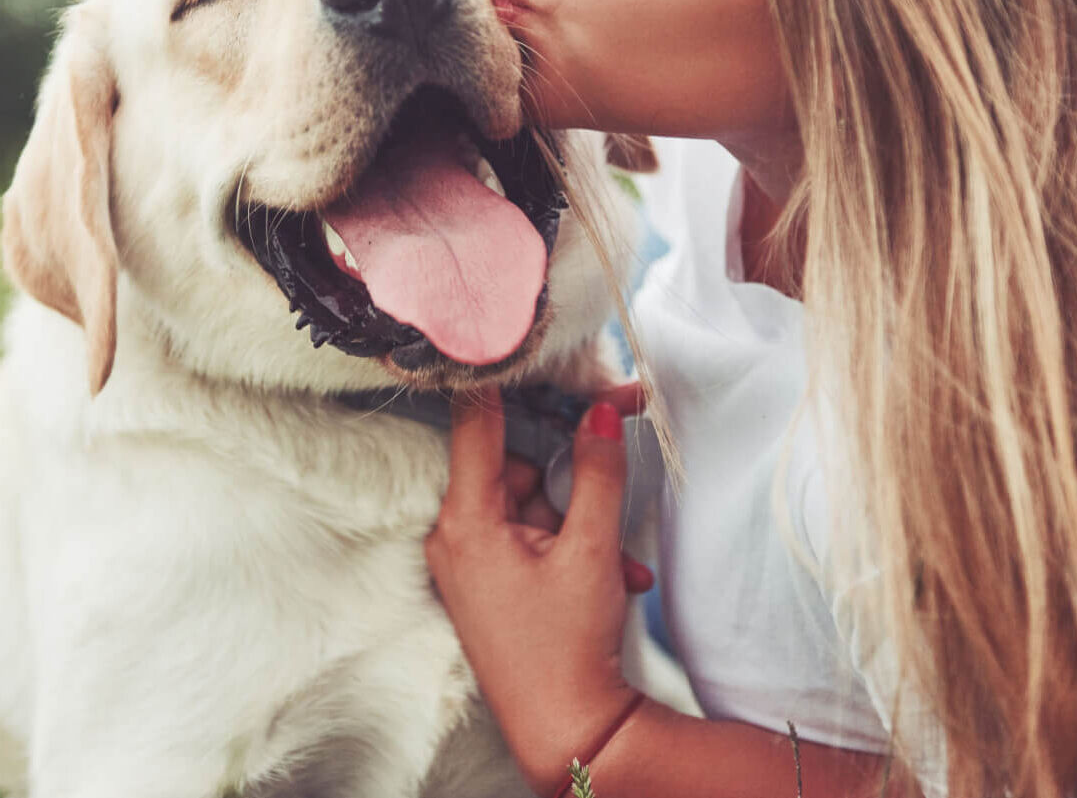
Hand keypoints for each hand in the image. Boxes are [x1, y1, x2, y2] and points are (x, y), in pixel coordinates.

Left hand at [424, 383, 651, 796]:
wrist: (570, 736)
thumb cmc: (569, 646)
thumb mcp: (590, 550)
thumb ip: (594, 472)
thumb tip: (600, 411)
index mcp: (466, 521)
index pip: (475, 424)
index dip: (501, 380)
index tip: (515, 340)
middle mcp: (456, 536)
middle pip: (513, 465)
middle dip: (568, 470)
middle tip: (615, 441)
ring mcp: (470, 562)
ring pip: (529, 504)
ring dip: (579, 519)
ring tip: (620, 559)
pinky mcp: (489, 582)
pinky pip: (529, 538)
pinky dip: (570, 546)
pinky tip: (614, 574)